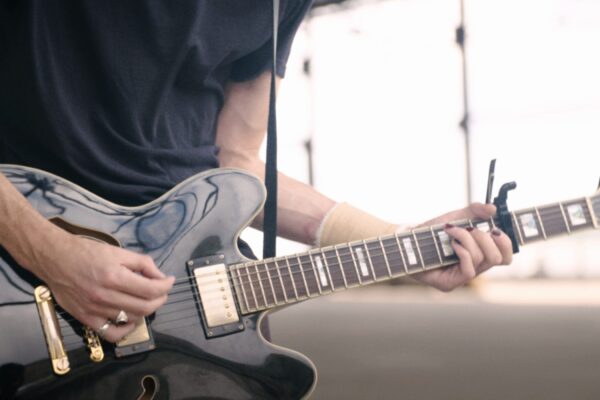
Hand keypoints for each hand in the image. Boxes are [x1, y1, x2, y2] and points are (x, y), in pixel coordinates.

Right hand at [34, 231, 173, 341]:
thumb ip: (143, 263)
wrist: (54, 259)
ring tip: (146, 300)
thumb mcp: (118, 251)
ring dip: (145, 311)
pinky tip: (130, 319)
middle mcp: (105, 295)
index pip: (151, 289)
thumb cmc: (86, 252)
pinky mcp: (86, 319)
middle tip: (162, 291)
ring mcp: (95, 310)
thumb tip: (160, 277)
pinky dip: (126, 330)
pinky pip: (112, 334)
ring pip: (132, 319)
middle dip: (160, 299)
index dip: (166, 286)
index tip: (169, 281)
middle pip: (145, 307)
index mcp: (114, 276)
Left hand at [410, 203, 512, 291]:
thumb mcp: (455, 216)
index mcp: (479, 254)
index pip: (506, 256)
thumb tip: (492, 209)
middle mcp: (474, 268)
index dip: (507, 243)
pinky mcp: (449, 284)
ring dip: (468, 240)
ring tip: (452, 231)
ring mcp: (461, 278)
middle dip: (487, 238)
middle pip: (500, 259)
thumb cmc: (431, 231)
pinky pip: (469, 270)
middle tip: (470, 229)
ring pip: (482, 260)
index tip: (495, 228)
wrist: (407, 238)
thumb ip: (474, 211)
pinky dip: (463, 252)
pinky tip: (452, 244)